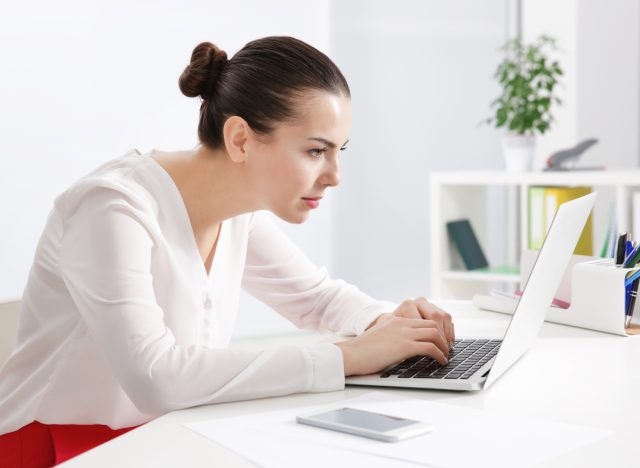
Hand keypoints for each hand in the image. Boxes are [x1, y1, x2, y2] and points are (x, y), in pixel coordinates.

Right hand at [336, 298, 454, 376]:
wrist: (350, 354)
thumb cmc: (361, 351)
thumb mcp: (380, 337)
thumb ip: (393, 336)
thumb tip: (403, 348)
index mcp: (396, 320)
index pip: (424, 319)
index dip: (437, 330)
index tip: (441, 341)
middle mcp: (401, 324)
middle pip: (433, 324)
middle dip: (444, 337)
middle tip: (447, 348)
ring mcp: (403, 334)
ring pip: (435, 333)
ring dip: (444, 345)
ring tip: (446, 355)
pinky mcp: (404, 346)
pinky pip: (430, 347)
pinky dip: (439, 354)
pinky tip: (440, 361)